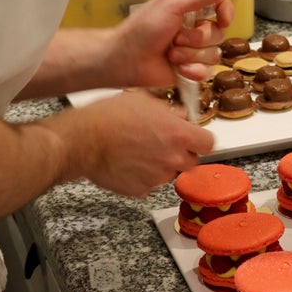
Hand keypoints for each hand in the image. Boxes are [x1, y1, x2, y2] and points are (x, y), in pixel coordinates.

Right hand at [75, 89, 213, 196]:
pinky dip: (142, 177)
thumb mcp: (143, 101)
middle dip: (180, 154)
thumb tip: (179, 116)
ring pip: (169, 174)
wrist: (83, 140)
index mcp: (178, 134)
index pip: (208, 144)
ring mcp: (157, 177)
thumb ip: (168, 111)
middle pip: (191, 161)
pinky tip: (128, 163)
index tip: (194, 139)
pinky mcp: (141, 190)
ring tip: (139, 152)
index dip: (200, 141)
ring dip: (160, 166)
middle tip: (162, 144)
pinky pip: (149, 184)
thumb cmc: (109, 117)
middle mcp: (172, 158)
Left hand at [111, 0, 234, 89]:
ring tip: (172, 54)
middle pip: (218, 33)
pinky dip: (193, 71)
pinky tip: (179, 69)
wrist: (126, 59)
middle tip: (176, 38)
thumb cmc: (143, 28)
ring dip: (192, 55)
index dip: (226, 12)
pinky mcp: (191, 71)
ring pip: (214, 54)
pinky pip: (207, 72)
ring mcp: (194, 51)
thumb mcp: (173, 5)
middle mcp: (195, 28)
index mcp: (191, 9)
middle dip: (197, 38)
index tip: (222, 19)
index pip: (221, 6)